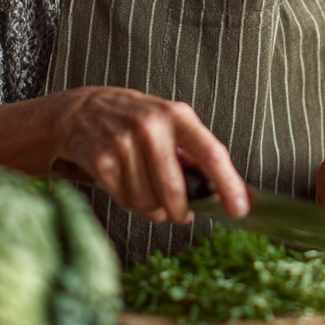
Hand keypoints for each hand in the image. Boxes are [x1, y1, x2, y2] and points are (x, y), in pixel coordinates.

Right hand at [51, 87, 248, 225]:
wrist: (83, 110)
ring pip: (149, 202)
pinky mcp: (102, 162)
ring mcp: (123, 144)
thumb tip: (236, 191)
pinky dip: (131, 203)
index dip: (228, 184)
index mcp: (177, 116)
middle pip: (174, 191)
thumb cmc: (138, 121)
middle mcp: (151, 127)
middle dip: (180, 212)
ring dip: (153, 208)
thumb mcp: (171, 123)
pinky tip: (128, 184)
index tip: (240, 208)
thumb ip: (198, 155)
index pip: (211, 153)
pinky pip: (126, 202)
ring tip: (148, 190)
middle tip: (181, 214)